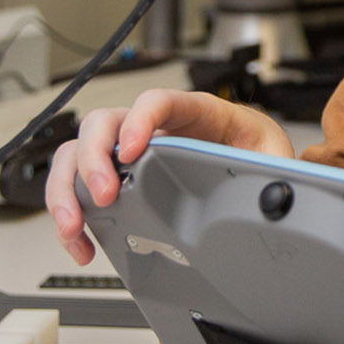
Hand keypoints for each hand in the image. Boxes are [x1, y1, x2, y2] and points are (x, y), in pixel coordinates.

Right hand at [45, 89, 294, 265]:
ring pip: (78, 152)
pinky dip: (71, 215)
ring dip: (68, 189)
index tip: (133, 149)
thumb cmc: (255, 150)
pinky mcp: (118, 177)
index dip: (140, 121)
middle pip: (104, 123)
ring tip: (76, 226)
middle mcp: (153, 126)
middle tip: (105, 196)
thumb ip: (270, 166)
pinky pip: (78, 186)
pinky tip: (82, 243)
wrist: (251, 164)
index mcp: (193, 112)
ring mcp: (129, 149)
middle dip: (94, 159)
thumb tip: (274, 190)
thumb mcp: (270, 155)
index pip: (157, 101)